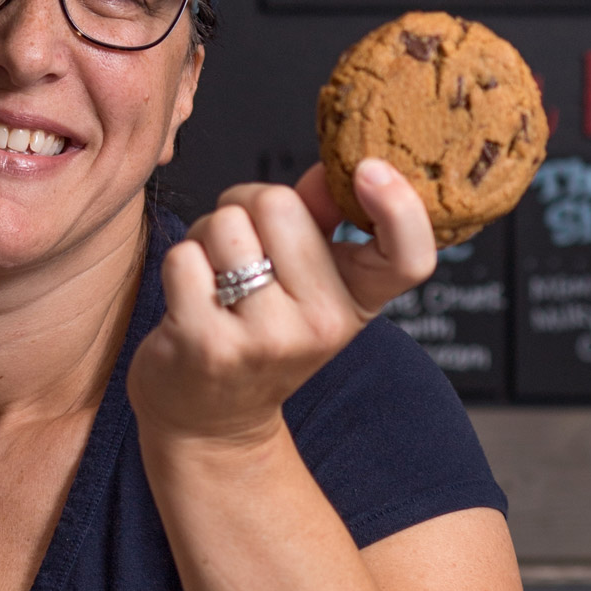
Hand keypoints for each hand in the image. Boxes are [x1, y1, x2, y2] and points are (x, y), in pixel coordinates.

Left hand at [127, 162, 436, 448]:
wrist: (211, 421)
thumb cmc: (260, 331)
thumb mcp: (310, 284)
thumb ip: (322, 220)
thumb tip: (330, 169)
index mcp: (358, 300)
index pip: (410, 256)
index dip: (400, 206)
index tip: (370, 170)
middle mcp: (322, 324)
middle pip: (278, 203)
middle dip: (246, 207)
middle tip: (246, 247)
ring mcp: (265, 338)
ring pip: (225, 224)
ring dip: (208, 236)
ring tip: (217, 276)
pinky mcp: (207, 345)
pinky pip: (185, 257)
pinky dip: (180, 263)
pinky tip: (193, 299)